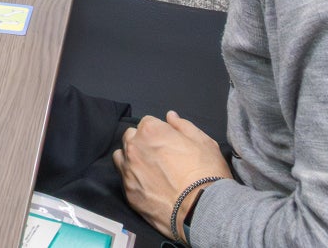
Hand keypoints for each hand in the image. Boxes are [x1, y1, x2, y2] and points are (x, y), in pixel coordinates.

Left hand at [115, 112, 232, 237]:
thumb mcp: (204, 143)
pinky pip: (123, 178)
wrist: (200, 210)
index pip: (148, 122)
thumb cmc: (205, 174)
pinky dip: (132, 179)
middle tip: (160, 157)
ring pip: (122, 156)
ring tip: (150, 170)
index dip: (159, 132)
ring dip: (132, 158)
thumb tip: (170, 116)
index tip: (168, 142)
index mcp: (151, 131)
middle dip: (143, 142)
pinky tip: (148, 185)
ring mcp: (129, 170)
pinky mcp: (128, 192)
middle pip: (132, 137)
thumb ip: (183, 126)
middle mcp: (134, 147)